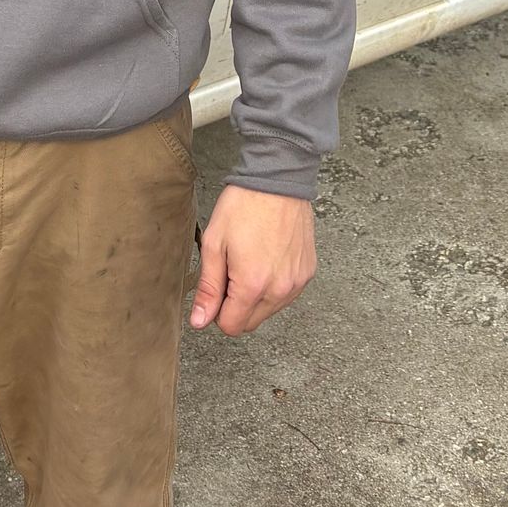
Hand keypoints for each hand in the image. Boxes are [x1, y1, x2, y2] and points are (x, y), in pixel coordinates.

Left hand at [189, 182, 316, 334]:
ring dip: (257, 296)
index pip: (232, 326)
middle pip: (251, 322)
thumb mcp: (214, 243)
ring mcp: (297, 282)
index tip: (218, 287)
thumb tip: (200, 320)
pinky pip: (287, 295)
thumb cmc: (245, 205)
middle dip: (237, 305)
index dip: (218, 311)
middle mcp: (280, 289)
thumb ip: (208, 287)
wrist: (278, 179)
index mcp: (252, 284)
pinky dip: (275, 285)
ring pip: (270, 310)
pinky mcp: (308, 272)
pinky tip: (268, 258)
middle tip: (232, 270)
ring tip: (252, 260)